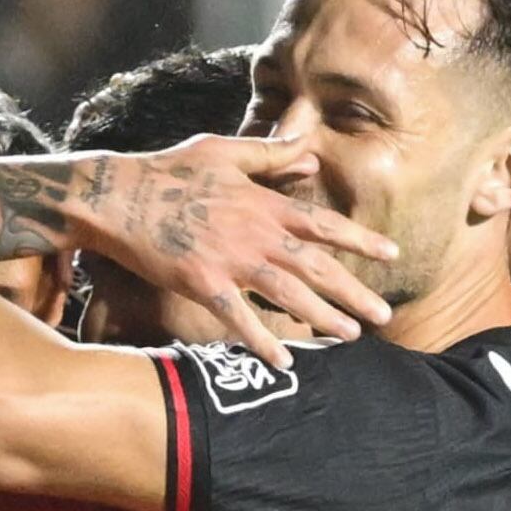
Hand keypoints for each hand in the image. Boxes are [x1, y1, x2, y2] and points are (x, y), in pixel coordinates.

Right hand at [0, 136, 398, 367]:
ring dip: (322, 316)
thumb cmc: (169, 170)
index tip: (391, 256)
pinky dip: (263, 340)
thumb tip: (309, 150)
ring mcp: (231, 259)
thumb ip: (270, 155)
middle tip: (383, 316)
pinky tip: (284, 361)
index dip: (360, 240)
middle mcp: (256, 231)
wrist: (119, 196)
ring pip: (289, 293)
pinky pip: (240, 318)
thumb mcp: (224, 150)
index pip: (324, 223)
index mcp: (264, 201)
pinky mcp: (202, 282)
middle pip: (317, 266)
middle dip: (354, 292)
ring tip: (350, 336)